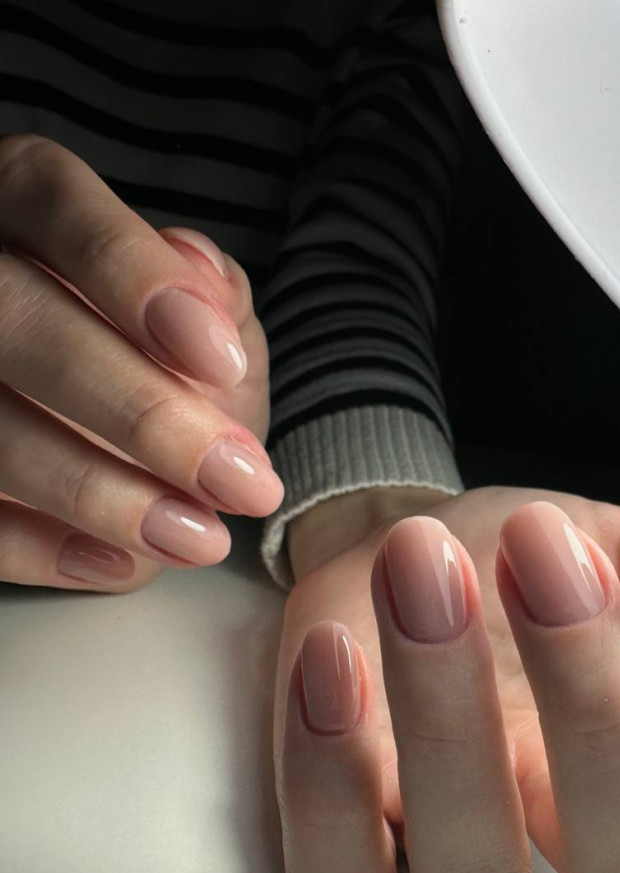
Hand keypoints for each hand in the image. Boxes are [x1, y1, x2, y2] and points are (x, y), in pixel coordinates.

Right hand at [0, 134, 281, 590]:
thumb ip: (212, 293)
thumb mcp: (203, 310)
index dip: (132, 276)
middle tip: (237, 479)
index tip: (221, 359)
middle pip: (14, 319)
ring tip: (198, 537)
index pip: (53, 202)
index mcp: (20, 204)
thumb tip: (199, 276)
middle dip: (137, 412)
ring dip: (96, 494)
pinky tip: (122, 562)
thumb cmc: (161, 351)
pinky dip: (39, 548)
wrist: (115, 419)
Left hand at [273, 485, 619, 872]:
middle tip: (546, 552)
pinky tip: (334, 655)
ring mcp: (459, 839)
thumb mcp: (617, 538)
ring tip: (423, 565)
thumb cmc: (510, 556)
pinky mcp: (351, 842)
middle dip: (600, 704)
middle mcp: (571, 815)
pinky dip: (329, 780)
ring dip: (448, 717)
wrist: (390, 551)